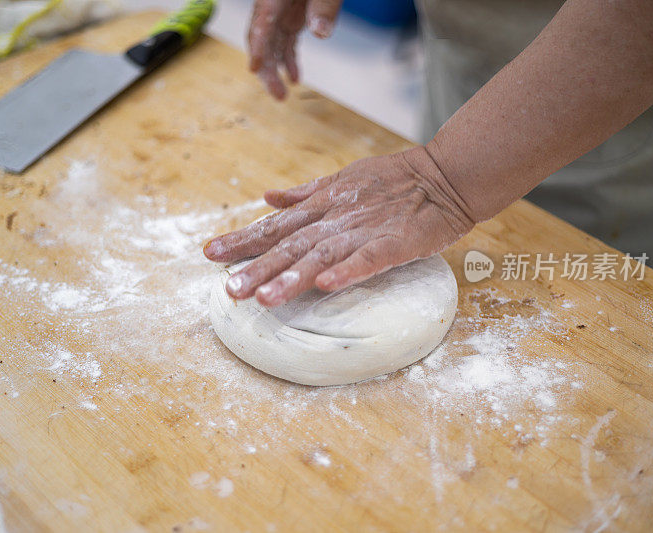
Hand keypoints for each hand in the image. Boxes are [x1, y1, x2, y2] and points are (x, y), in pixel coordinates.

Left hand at [203, 147, 476, 306]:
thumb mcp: (341, 180)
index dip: (242, 240)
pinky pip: (367, 259)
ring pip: (321, 256)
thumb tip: (268, 198)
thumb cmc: (392, 179)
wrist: (443, 176)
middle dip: (257, 267)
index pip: (274, 226)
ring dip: (292, 276)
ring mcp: (363, 231)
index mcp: (321, 206)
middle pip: (289, 246)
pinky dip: (347, 271)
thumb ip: (304, 194)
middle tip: (229, 289)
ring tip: (264, 298)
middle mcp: (334, 219)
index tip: (210, 253)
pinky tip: (326, 286)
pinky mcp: (393, 243)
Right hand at [248, 0, 342, 99]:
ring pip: (273, 46)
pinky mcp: (292, 17)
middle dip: (268, 70)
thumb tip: (320, 32)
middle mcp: (274, 5)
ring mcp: (282, 12)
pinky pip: (287, 42)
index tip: (255, 68)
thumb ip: (323, 5)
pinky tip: (294, 79)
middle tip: (278, 94)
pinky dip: (290, 61)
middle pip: (264, 41)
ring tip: (282, 95)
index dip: (258, 46)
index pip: (262, 23)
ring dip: (277, 71)